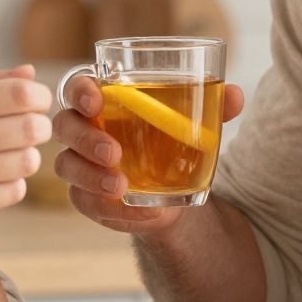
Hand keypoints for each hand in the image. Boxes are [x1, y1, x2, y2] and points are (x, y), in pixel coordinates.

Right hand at [0, 67, 50, 237]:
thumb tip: (31, 74)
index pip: (22, 95)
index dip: (40, 98)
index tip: (35, 104)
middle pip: (32, 128)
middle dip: (40, 127)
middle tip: (30, 130)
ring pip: (28, 161)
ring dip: (26, 156)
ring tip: (9, 154)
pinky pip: (14, 191)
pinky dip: (11, 183)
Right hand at [51, 72, 246, 234]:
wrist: (175, 186)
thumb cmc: (175, 139)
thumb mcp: (197, 122)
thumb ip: (215, 106)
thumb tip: (235, 95)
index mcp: (104, 99)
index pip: (79, 87)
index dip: (81, 91)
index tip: (96, 100)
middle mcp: (83, 128)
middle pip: (66, 125)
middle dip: (85, 138)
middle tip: (113, 153)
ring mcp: (80, 164)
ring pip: (67, 166)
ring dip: (91, 177)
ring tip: (122, 187)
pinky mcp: (86, 196)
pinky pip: (86, 203)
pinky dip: (113, 211)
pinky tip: (140, 214)